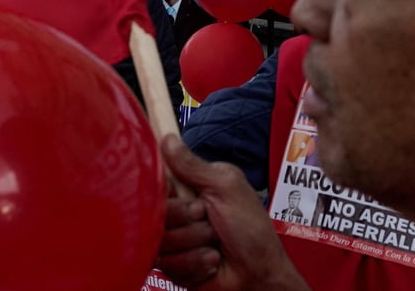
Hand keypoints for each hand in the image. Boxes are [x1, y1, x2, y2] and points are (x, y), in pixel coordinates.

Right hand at [156, 135, 311, 290]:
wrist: (257, 274)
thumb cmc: (250, 228)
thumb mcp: (226, 188)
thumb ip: (194, 166)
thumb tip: (168, 139)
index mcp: (194, 186)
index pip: (160, 179)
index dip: (167, 189)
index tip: (181, 193)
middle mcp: (182, 210)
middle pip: (157, 210)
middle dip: (186, 219)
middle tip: (208, 218)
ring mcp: (177, 238)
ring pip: (162, 239)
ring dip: (194, 242)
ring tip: (214, 242)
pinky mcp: (173, 264)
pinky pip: (168, 263)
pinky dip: (195, 262)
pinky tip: (212, 260)